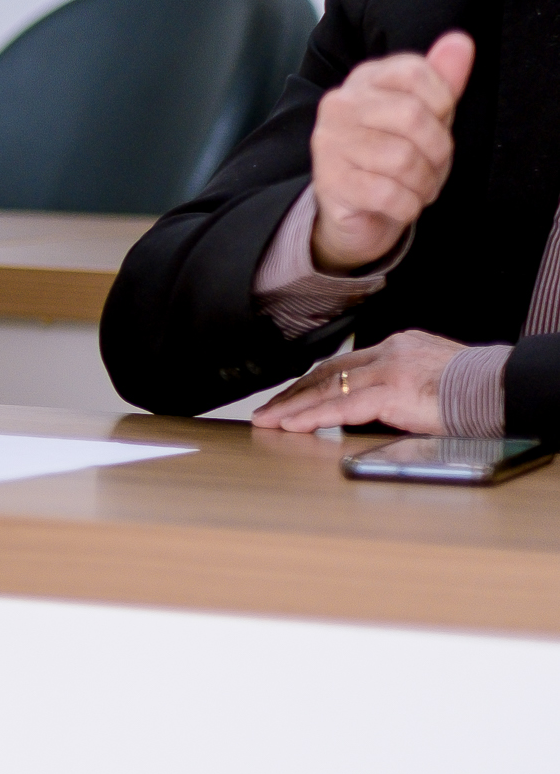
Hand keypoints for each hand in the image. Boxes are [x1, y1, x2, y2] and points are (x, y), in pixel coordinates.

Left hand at [250, 329, 463, 433]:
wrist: (504, 387)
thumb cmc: (480, 390)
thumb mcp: (434, 378)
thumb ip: (406, 386)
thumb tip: (392, 405)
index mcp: (398, 348)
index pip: (345, 365)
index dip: (315, 382)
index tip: (294, 395)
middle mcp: (388, 353)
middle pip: (328, 373)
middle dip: (295, 393)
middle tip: (269, 410)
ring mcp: (388, 371)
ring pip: (328, 388)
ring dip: (294, 407)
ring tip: (269, 421)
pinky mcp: (392, 391)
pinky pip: (341, 405)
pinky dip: (314, 416)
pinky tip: (293, 425)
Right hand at [309, 30, 473, 270]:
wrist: (357, 209)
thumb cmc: (396, 154)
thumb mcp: (426, 113)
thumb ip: (443, 78)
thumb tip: (461, 41)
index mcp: (364, 79)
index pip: (414, 71)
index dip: (442, 102)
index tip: (438, 122)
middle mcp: (340, 104)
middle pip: (412, 116)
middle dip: (438, 151)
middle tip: (430, 164)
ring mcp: (330, 142)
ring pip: (403, 160)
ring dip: (424, 184)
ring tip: (415, 186)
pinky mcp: (330, 181)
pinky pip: (389, 194)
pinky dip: (407, 206)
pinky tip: (399, 203)